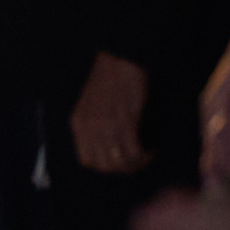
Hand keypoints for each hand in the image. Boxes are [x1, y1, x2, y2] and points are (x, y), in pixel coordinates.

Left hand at [70, 50, 152, 173]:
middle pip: (105, 166)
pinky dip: (146, 155)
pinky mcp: (125, 123)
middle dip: (123, 168)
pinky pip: (135, 153)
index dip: (105, 166)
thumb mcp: (90, 105)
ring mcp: (106, 126)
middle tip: (138, 161)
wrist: (120, 60)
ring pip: (121, 163)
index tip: (119, 160)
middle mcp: (89, 128)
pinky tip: (152, 148)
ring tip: (147, 155)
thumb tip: (106, 148)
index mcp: (78, 123)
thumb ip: (92, 126)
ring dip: (137, 163)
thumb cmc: (108, 79)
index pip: (87, 160)